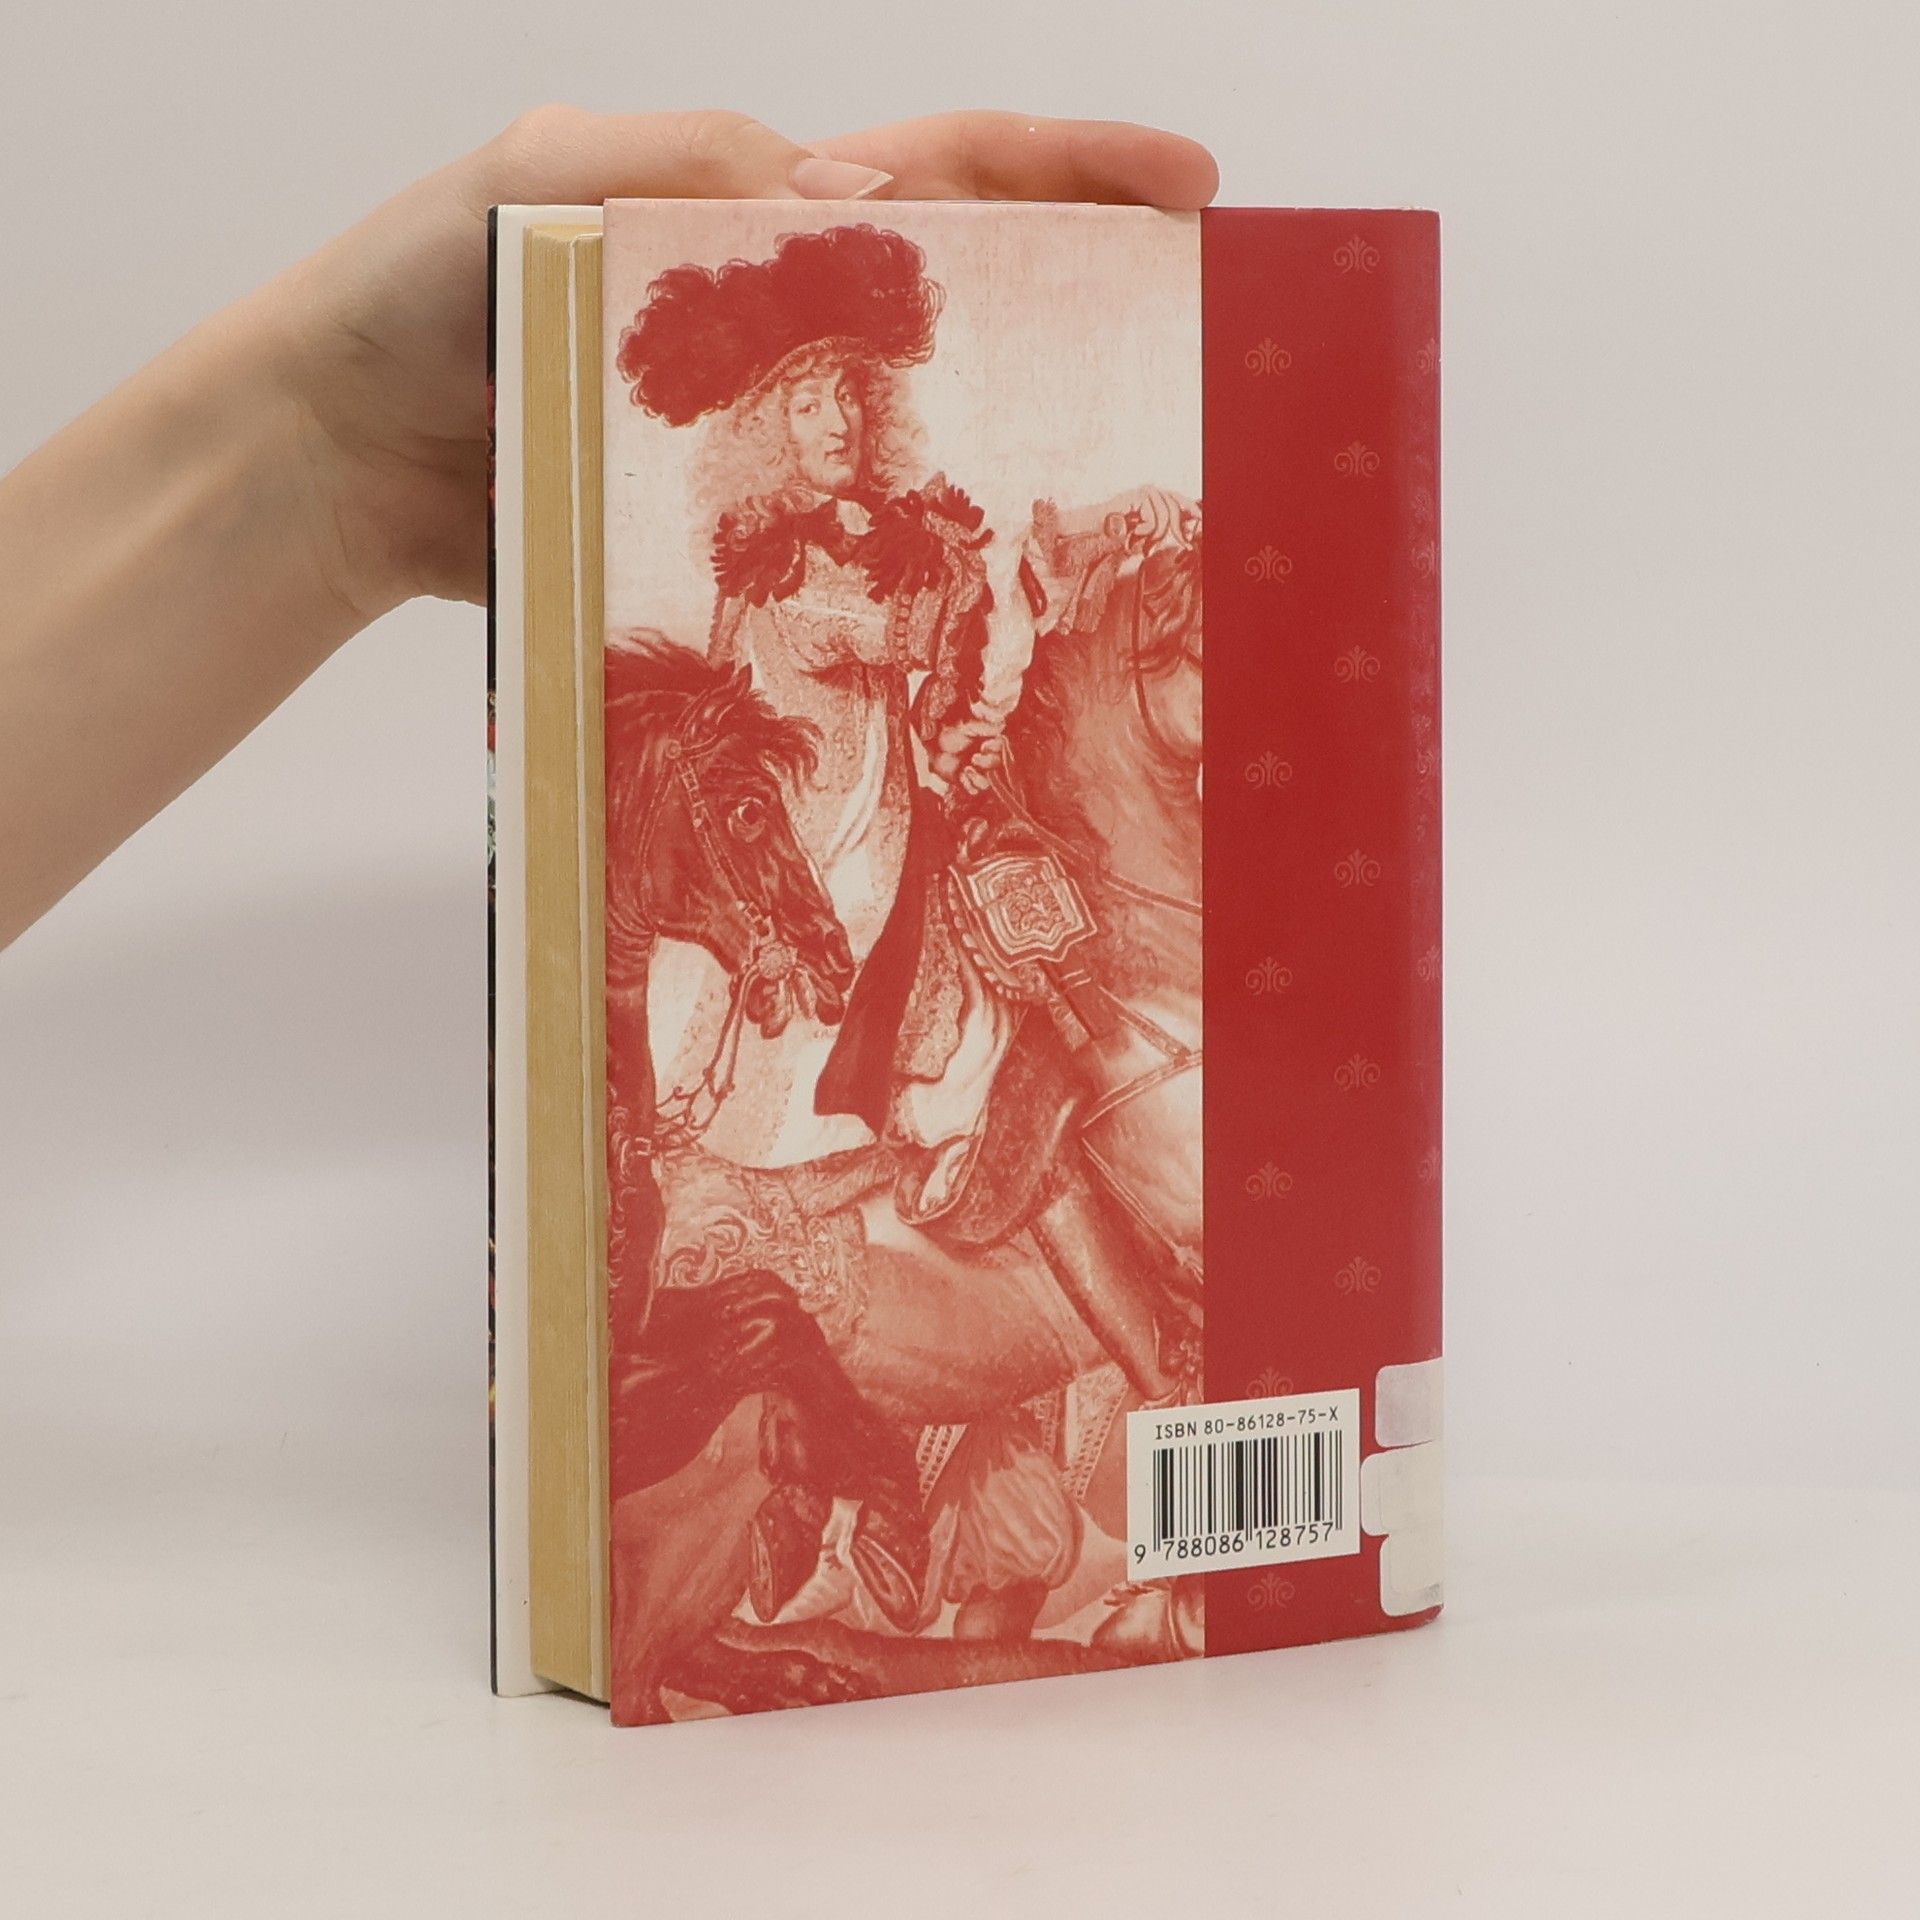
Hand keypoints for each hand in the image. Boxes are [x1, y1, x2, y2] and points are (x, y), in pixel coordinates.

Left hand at [263, 109, 1219, 620]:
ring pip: (919, 434)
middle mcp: (780, 324)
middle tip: (1196, 345)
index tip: (1185, 188)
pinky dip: (906, 563)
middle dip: (1087, 308)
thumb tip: (862, 201)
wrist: (338, 460)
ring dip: (1014, 454)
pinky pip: (839, 546)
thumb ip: (689, 178)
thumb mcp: (536, 181)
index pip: (938, 172)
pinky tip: (974, 591)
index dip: (1066, 172)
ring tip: (1119, 485)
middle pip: (964, 303)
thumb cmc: (415, 293)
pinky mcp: (730, 534)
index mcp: (751, 212)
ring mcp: (764, 437)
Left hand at [930, 715, 1007, 794]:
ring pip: (988, 781)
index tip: (983, 746)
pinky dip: (968, 785)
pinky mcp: (968, 782)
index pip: (1003, 749)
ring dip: (978, 778)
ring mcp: (978, 772)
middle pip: (998, 767)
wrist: (932, 748)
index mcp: (990, 743)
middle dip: (987, 763)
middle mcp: (987, 759)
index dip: (995, 749)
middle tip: (974, 757)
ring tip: (966, 769)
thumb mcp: (966, 726)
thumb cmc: (949, 734)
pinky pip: (974, 790)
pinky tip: (961, 776)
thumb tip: (1000, 725)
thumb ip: (982, 725)